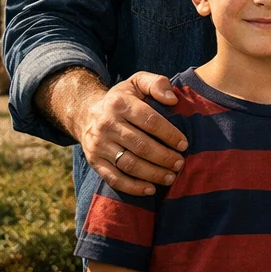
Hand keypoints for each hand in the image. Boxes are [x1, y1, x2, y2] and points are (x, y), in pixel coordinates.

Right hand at [75, 72, 186, 196]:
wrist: (85, 113)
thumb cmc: (122, 99)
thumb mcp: (136, 82)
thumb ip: (157, 83)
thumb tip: (173, 100)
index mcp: (120, 103)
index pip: (150, 121)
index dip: (169, 134)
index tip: (184, 144)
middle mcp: (107, 124)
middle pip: (141, 145)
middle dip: (164, 157)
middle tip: (180, 164)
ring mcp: (99, 145)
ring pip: (129, 164)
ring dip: (152, 173)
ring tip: (170, 177)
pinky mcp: (94, 162)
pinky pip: (113, 178)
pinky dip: (133, 187)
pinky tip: (150, 189)